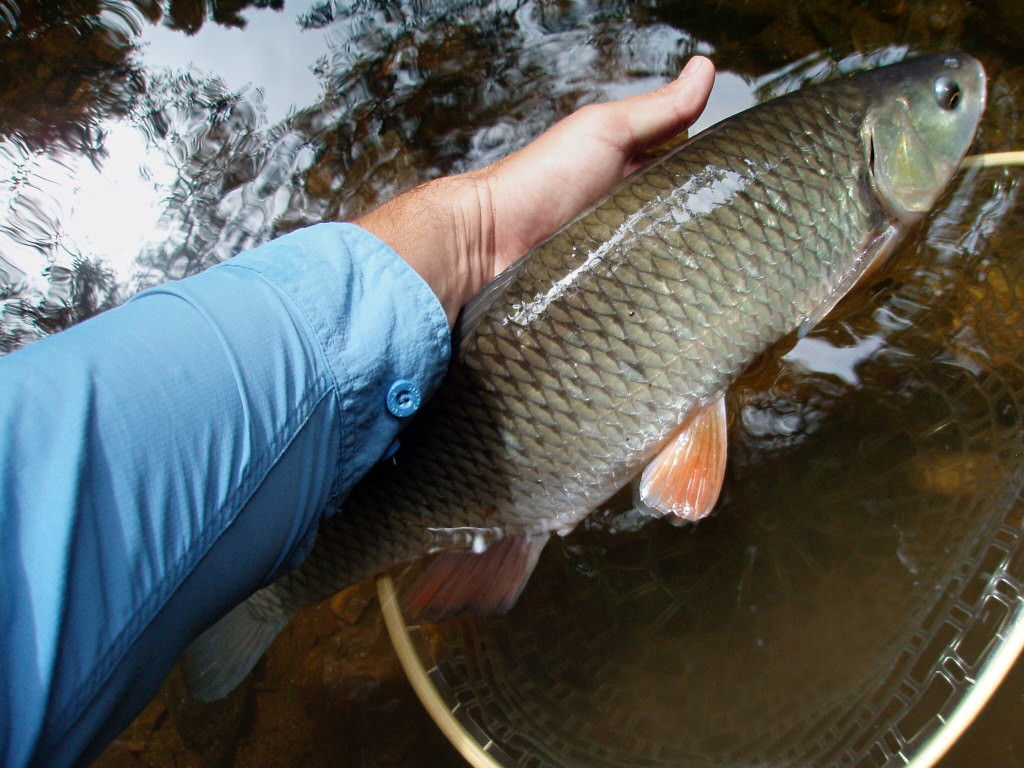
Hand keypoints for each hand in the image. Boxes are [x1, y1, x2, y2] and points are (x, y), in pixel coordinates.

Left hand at [355, 56, 715, 326]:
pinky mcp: (608, 300)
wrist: (488, 246)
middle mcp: (631, 221)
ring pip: (671, 271)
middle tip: (744, 246)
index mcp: (635, 178)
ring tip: (721, 282)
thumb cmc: (539, 181)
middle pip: (688, 230)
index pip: (693, 180)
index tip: (760, 190)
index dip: (723, 182)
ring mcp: (620, 263)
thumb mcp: (604, 132)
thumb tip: (705, 69)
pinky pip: (644, 304)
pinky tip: (681, 309)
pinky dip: (659, 305)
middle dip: (714, 238)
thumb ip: (656, 110)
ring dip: (691, 277)